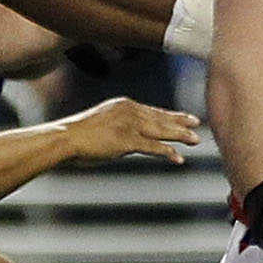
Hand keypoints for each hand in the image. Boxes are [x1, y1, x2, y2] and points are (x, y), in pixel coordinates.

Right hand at [61, 99, 200, 164]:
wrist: (64, 138)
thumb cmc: (77, 136)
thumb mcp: (101, 125)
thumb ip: (118, 128)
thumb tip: (129, 139)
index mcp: (123, 105)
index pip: (152, 111)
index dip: (170, 115)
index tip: (184, 118)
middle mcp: (129, 111)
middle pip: (161, 118)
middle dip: (180, 123)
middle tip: (197, 125)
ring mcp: (128, 124)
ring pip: (161, 130)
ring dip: (180, 136)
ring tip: (195, 140)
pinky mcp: (126, 140)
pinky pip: (152, 147)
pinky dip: (166, 152)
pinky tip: (178, 158)